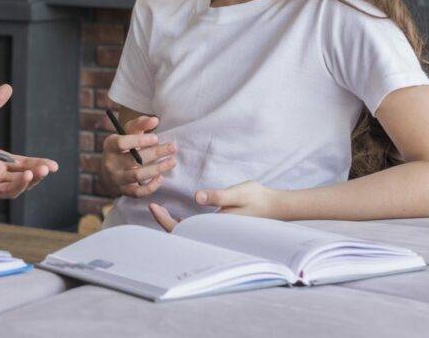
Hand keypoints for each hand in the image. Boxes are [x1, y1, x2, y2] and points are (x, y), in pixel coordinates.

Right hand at [100, 115, 175, 197]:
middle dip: (156, 153)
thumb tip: (155, 120)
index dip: (139, 140)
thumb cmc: (123, 148)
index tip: (156, 137)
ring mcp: (117, 178)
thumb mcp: (127, 133)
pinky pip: (138, 192)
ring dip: (157, 169)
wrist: (109, 171)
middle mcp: (111, 163)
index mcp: (110, 145)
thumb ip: (140, 124)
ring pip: (138, 175)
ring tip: (172, 161)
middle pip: (134, 159)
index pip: (122, 143)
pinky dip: (151, 186)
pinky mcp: (124, 191)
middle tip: (173, 147)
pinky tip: (161, 178)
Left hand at [149, 180, 280, 231]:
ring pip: (188, 234)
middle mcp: (213, 234)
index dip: (164, 220)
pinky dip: (184, 223)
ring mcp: (215, 232)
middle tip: (152, 206)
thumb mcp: (238, 193)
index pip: (182, 229)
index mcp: (214, 228)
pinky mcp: (218, 229)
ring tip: (161, 208)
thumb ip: (219, 196)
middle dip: (164, 222)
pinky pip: (196, 230)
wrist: (275, 206)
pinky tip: (179, 213)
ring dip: (173, 223)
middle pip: (182, 235)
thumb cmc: (258, 198)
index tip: (153, 206)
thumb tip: (197, 197)